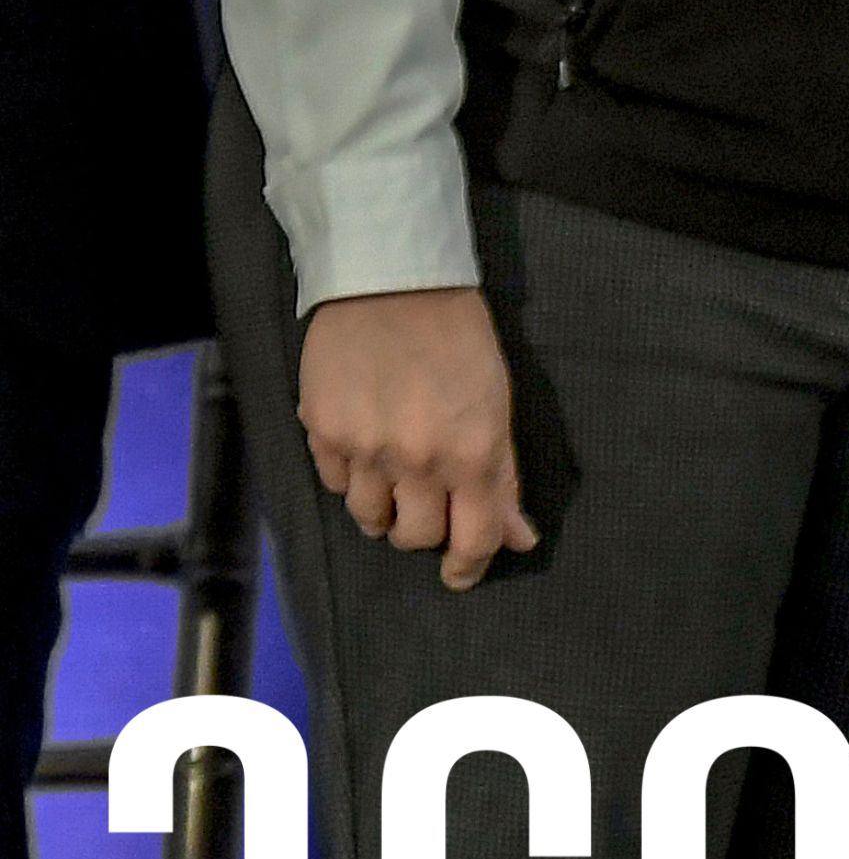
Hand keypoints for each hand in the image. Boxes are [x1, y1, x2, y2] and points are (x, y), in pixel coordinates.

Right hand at [299, 288, 532, 589]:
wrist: (393, 284)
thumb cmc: (460, 338)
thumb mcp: (499, 404)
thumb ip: (503, 476)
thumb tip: (516, 538)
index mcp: (472, 452)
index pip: (471, 539)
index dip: (468, 566)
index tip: (461, 574)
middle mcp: (416, 460)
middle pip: (414, 537)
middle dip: (426, 531)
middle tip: (431, 507)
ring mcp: (364, 449)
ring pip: (370, 519)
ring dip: (386, 511)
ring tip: (396, 481)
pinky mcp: (322, 433)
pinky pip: (336, 485)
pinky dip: (353, 480)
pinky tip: (365, 452)